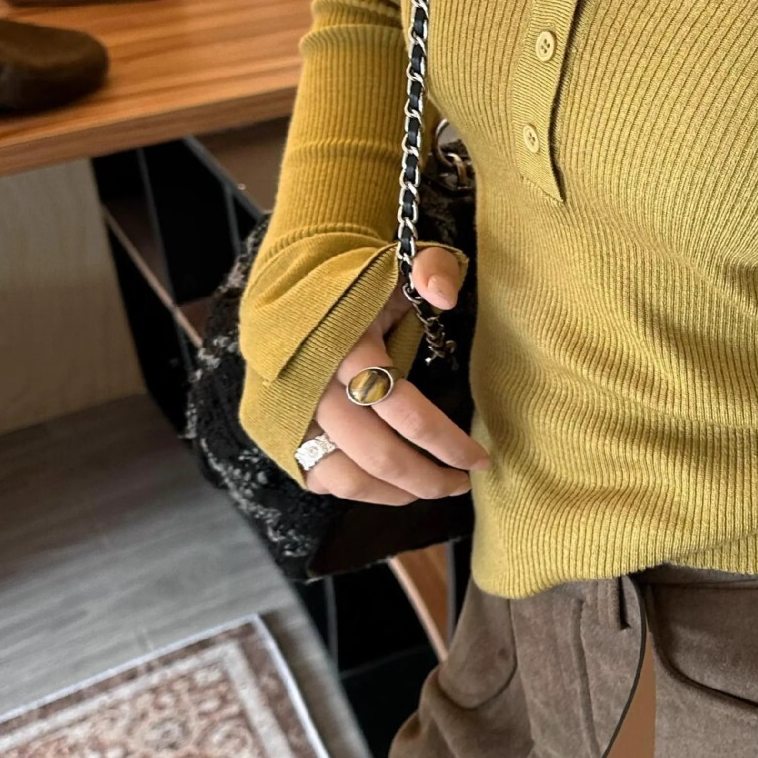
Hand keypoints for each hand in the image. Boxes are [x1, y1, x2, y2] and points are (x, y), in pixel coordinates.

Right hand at [299, 246, 488, 503]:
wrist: (286, 287)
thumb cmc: (355, 283)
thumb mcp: (397, 265)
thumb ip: (433, 269)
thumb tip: (446, 297)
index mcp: (346, 345)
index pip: (404, 409)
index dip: (446, 441)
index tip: (480, 459)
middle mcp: (314, 385)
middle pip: (377, 453)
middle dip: (427, 478)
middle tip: (461, 482)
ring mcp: (291, 413)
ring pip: (346, 475)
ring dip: (394, 492)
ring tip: (430, 488)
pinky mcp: (278, 430)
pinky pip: (318, 476)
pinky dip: (357, 487)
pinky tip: (389, 484)